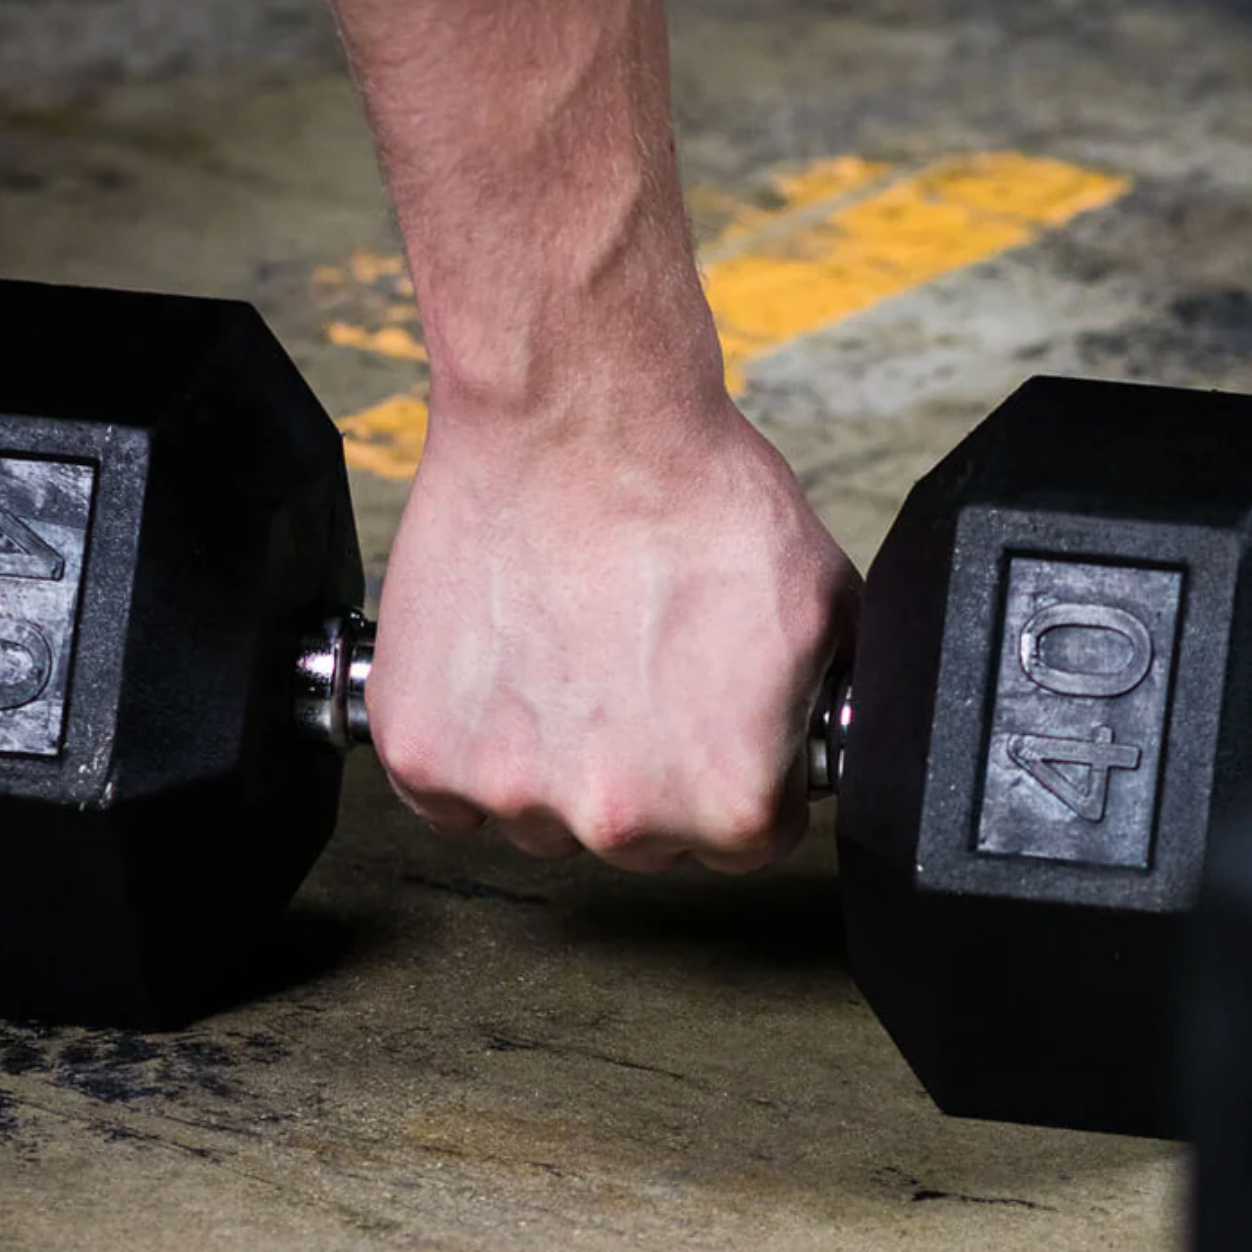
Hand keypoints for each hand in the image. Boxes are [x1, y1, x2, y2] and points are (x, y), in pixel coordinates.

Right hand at [366, 331, 860, 873]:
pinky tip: (508, 663)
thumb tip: (822, 738)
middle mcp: (618, 818)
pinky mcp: (425, 753)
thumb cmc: (693, 494)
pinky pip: (448, 789)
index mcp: (729, 801)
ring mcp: (511, 791)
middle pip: (642, 834)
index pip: (746, 836)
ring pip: (542, 814)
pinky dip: (472, 739)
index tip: (714, 719)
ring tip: (570, 649)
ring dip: (556, 756)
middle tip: (638, 667)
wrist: (575, 415)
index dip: (739, 769)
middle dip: (649, 766)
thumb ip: (826, 704)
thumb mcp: (825, 606)